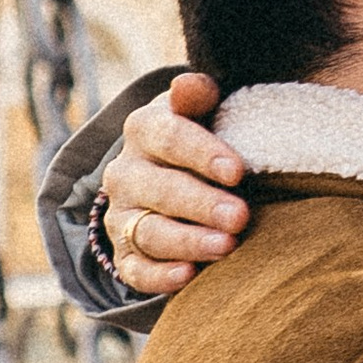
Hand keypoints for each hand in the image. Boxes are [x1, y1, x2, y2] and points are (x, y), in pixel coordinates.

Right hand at [101, 73, 249, 294]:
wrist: (172, 172)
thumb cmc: (202, 136)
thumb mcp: (201, 109)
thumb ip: (198, 97)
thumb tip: (190, 86)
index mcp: (145, 129)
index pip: (170, 138)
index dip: (203, 154)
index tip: (237, 171)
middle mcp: (126, 173)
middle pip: (161, 190)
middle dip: (202, 204)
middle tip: (241, 217)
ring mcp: (122, 215)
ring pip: (149, 232)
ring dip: (188, 241)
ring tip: (227, 246)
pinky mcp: (124, 253)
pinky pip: (134, 270)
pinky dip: (159, 276)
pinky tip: (188, 275)